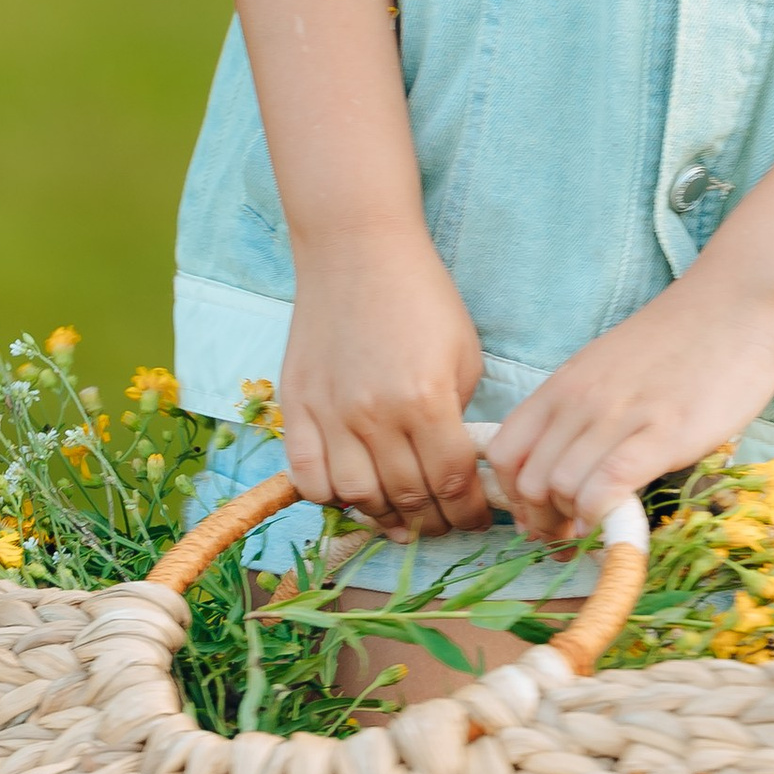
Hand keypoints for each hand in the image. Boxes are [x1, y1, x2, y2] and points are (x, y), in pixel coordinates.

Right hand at [279, 230, 489, 534]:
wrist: (356, 249)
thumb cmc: (421, 295)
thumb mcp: (464, 352)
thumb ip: (459, 413)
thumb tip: (457, 464)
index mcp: (427, 400)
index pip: (452, 482)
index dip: (469, 513)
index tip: (477, 521)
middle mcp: (376, 416)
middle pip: (407, 498)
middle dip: (433, 522)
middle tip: (443, 524)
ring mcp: (330, 415)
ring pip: (357, 498)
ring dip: (384, 518)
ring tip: (401, 517)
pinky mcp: (295, 407)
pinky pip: (307, 477)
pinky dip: (330, 497)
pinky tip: (352, 491)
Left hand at [489, 269, 773, 543]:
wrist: (737, 302)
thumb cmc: (678, 340)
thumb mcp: (608, 368)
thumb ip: (581, 411)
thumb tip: (562, 470)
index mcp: (564, 384)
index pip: (503, 454)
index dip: (514, 497)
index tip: (541, 517)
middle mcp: (581, 400)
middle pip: (529, 483)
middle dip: (545, 522)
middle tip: (572, 536)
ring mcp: (621, 415)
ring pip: (562, 489)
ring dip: (576, 523)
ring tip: (601, 526)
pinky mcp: (664, 432)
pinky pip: (609, 486)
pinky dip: (605, 516)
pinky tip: (621, 519)